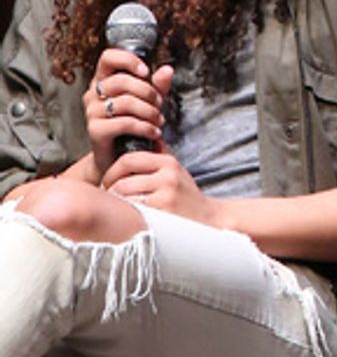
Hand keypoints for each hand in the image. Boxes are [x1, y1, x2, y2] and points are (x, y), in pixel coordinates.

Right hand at [84, 51, 173, 175]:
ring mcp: (91, 112)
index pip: (108, 57)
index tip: (146, 72)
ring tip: (159, 121)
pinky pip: (124, 123)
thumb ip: (157, 86)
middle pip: (121, 81)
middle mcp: (93, 94)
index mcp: (103, 81)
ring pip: (125, 102)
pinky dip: (145, 127)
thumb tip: (168, 70)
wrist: (119, 159)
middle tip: (159, 104)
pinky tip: (155, 133)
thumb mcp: (148, 102)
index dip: (128, 60)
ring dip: (149, 111)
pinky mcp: (95, 130)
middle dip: (147, 92)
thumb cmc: (133, 127)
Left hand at [103, 149, 219, 224]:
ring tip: (116, 206)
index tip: (108, 180)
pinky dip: (126, 213)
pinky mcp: (164, 212)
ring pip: (126, 196)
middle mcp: (168, 176)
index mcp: (168, 162)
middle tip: (108, 196)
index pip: (129, 159)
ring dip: (116, 203)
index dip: (112, 170)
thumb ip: (157, 156)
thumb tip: (135, 139)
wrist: (208, 217)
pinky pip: (134, 210)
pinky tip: (128, 215)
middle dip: (110, 188)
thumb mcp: (175, 170)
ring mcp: (166, 194)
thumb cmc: (186, 195)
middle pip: (123, 179)